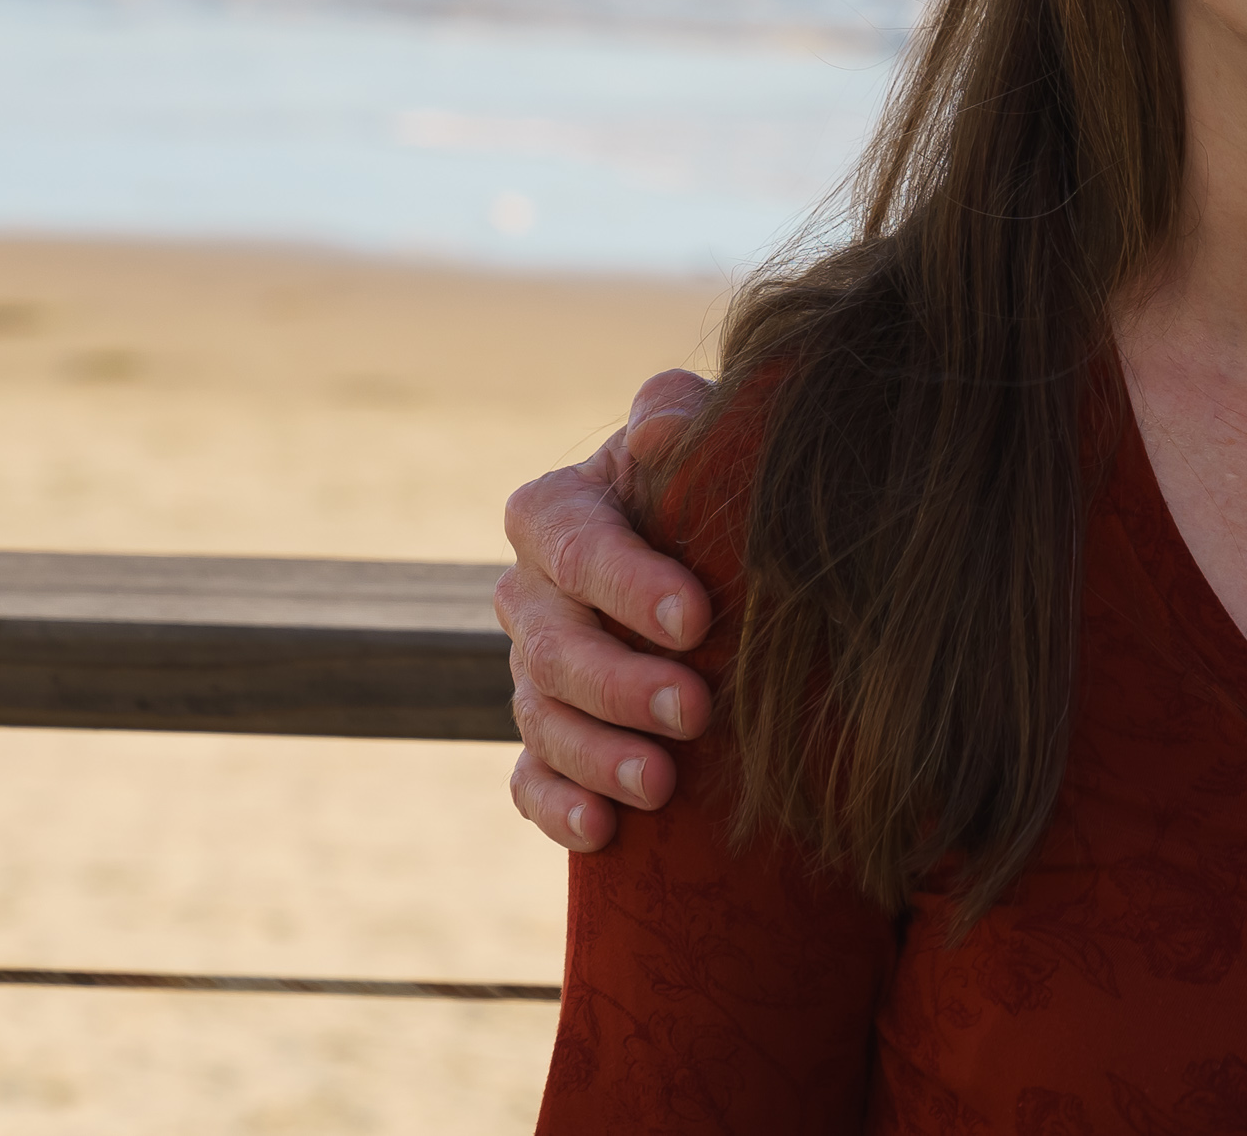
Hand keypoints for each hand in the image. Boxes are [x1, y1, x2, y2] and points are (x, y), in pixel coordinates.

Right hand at [498, 369, 719, 850]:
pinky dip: (558, 807)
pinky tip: (602, 830)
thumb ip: (676, 416)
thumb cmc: (707, 481)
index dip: (628, 584)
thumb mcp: (696, 435)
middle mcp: (531, 593)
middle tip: (693, 711)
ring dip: (596, 755)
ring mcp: (532, 671)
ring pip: (541, 719)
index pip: (575, 547)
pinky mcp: (545, 737)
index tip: (694, 618)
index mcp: (557, 513)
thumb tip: (663, 434)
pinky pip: (529, 780)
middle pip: (555, 646)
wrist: (717, 550)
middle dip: (621, 683)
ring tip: (660, 783)